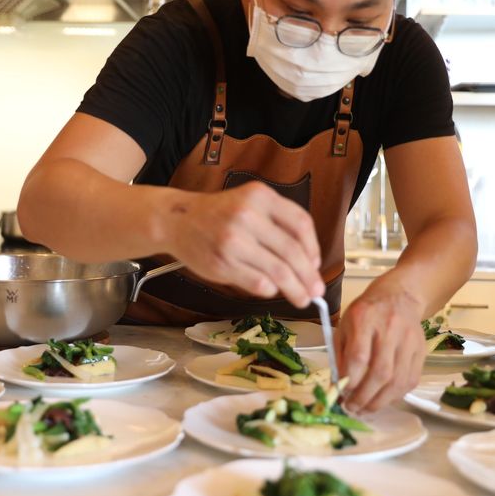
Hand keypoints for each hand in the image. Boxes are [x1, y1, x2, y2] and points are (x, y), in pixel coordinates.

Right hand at [165, 181, 323, 307]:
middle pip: (293, 252)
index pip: (301, 224)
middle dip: (309, 276)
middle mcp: (248, 216)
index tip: (316, 264)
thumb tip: (308, 261)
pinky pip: (258, 282)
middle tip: (316, 291)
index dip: (314, 248)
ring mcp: (234, 241)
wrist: (177, 220)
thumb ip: (277, 223)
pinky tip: (271, 290)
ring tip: (303, 298)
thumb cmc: (218, 215)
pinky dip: (270, 289)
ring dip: (295, 289)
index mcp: (260, 197)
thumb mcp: (249, 203)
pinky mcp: (223, 263)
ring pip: (278, 271)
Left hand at [336, 284, 426, 412]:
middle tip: (352, 407)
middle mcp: (390, 329)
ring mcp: (409, 341)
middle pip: (380, 372)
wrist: (399, 297)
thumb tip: (338, 386)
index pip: (358, 356)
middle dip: (364, 397)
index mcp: (365, 319)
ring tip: (365, 409)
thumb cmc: (366, 314)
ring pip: (397, 381)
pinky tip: (382, 399)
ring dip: (379, 402)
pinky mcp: (421, 351)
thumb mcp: (345, 326)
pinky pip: (409, 381)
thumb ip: (340, 355)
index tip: (341, 393)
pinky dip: (394, 396)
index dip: (349, 380)